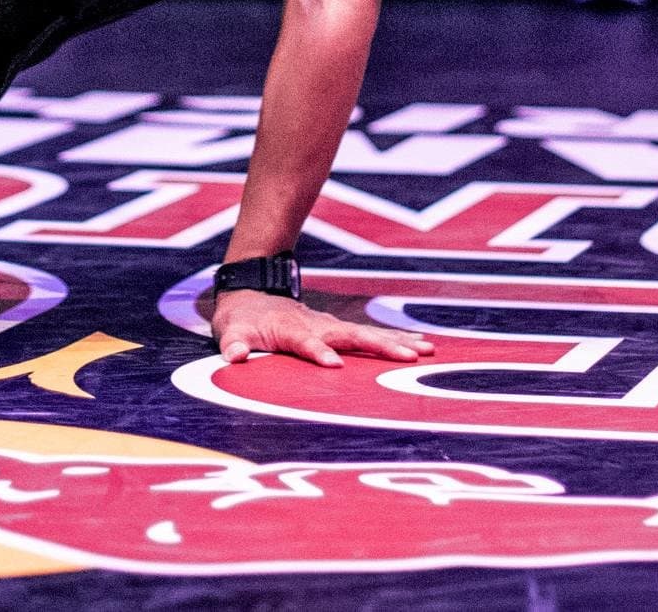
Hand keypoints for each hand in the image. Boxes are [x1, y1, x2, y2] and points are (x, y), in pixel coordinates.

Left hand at [213, 289, 435, 369]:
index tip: (334, 364)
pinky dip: (396, 339)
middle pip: (351, 336)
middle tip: (408, 357)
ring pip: (368, 333)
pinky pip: (371, 335)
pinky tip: (421, 345)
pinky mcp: (340, 330)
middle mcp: (318, 325)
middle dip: (378, 346)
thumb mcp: (230, 331)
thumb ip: (233, 344)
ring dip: (396, 342)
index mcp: (290, 329)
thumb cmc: (241, 320)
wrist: (252, 293)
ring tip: (427, 349)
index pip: (306, 342)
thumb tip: (234, 356)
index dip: (318, 352)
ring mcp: (332, 325)